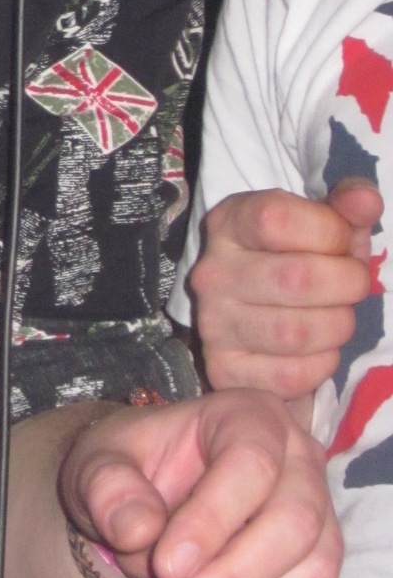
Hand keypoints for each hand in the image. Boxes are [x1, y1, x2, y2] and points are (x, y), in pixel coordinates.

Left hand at [58, 390, 340, 577]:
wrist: (144, 510)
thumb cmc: (126, 476)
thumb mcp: (96, 467)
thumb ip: (106, 490)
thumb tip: (138, 530)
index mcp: (248, 416)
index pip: (251, 463)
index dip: (211, 521)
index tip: (164, 568)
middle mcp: (299, 461)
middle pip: (295, 524)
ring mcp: (319, 517)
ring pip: (313, 573)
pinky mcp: (319, 568)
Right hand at [189, 182, 380, 402]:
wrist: (256, 308)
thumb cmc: (296, 256)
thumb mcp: (319, 221)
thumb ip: (346, 206)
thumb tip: (366, 202)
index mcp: (229, 223)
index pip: (276, 219)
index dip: (328, 231)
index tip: (341, 242)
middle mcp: (212, 272)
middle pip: (296, 279)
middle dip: (347, 283)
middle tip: (351, 283)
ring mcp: (213, 323)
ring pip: (297, 333)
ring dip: (337, 326)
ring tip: (335, 315)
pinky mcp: (223, 369)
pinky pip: (292, 375)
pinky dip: (321, 364)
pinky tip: (317, 348)